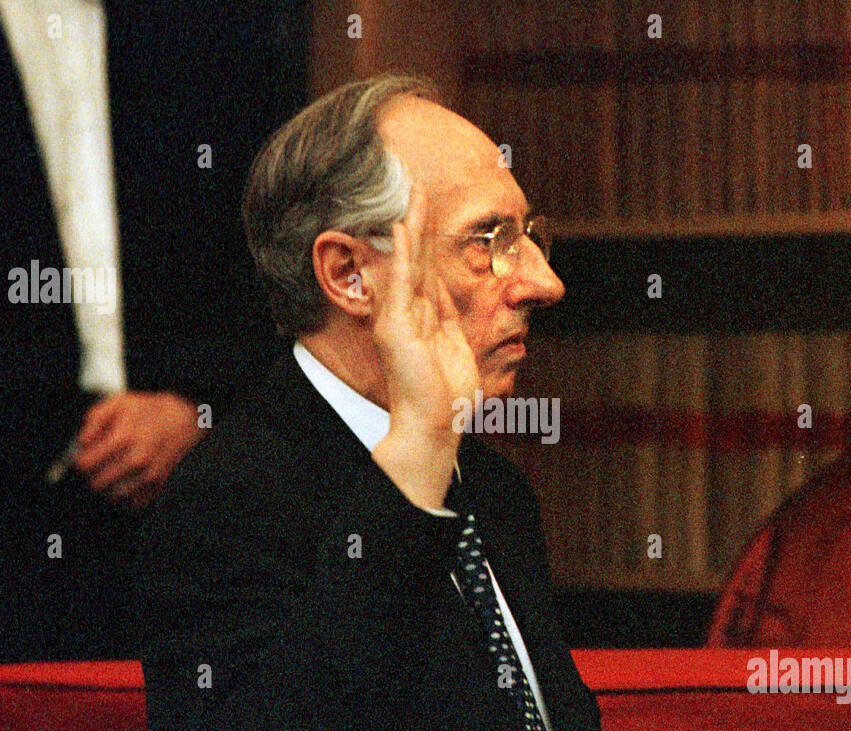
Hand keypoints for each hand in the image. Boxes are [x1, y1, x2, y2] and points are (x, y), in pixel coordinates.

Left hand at [74, 391, 203, 507]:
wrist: (185, 418)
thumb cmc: (149, 410)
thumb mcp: (118, 403)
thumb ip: (94, 420)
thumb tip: (82, 443)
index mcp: (123, 438)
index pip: (85, 465)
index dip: (81, 459)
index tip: (86, 454)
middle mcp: (137, 460)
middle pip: (97, 484)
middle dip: (93, 474)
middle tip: (100, 463)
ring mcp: (150, 475)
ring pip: (113, 496)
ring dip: (109, 487)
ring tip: (114, 472)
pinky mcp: (159, 486)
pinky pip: (133, 504)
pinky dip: (126, 497)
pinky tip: (127, 481)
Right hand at [371, 185, 479, 509]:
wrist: (434, 424)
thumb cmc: (446, 394)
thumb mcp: (454, 344)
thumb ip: (446, 313)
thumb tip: (444, 285)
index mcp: (420, 318)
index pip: (423, 268)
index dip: (425, 237)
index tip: (426, 207)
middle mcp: (404, 314)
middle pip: (412, 258)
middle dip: (416, 221)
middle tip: (415, 186)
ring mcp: (397, 319)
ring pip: (406, 263)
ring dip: (409, 227)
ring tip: (411, 194)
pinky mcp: (395, 328)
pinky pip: (399, 284)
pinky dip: (399, 255)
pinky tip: (400, 229)